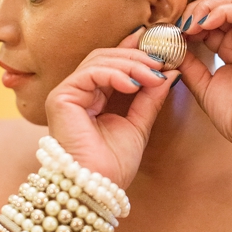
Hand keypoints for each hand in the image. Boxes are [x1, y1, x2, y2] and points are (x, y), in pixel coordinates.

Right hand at [45, 30, 178, 188]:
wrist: (100, 186)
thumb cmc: (115, 162)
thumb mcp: (140, 122)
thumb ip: (151, 97)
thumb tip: (170, 72)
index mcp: (95, 96)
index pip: (113, 63)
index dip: (135, 51)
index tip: (160, 46)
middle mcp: (79, 92)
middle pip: (106, 57)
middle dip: (137, 57)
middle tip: (162, 61)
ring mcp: (68, 93)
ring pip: (99, 61)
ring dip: (131, 64)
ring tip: (153, 74)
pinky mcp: (61, 97)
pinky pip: (90, 74)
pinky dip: (114, 74)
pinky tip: (133, 84)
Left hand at [178, 0, 231, 149]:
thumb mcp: (202, 85)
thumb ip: (189, 64)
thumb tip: (170, 47)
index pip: (211, 19)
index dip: (189, 20)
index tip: (171, 32)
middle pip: (221, 5)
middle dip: (196, 9)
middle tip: (178, 24)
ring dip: (207, 6)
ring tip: (191, 22)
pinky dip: (221, 11)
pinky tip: (204, 25)